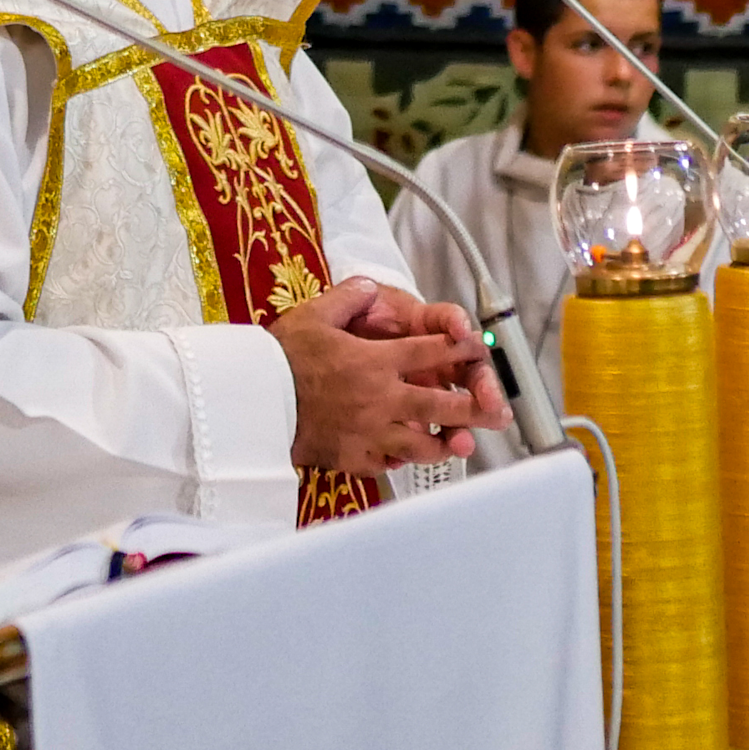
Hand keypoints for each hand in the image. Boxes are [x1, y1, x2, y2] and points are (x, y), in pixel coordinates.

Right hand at [275, 278, 498, 473]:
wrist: (255, 404)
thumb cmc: (281, 359)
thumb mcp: (314, 316)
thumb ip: (347, 298)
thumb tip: (369, 286)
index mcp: (375, 362)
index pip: (430, 352)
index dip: (459, 347)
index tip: (476, 346)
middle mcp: (381, 399)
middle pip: (440, 405)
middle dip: (471, 406)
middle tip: (492, 410)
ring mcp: (370, 432)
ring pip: (421, 443)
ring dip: (444, 443)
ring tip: (458, 444)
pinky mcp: (354, 458)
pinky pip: (388, 463)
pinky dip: (401, 461)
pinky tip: (406, 458)